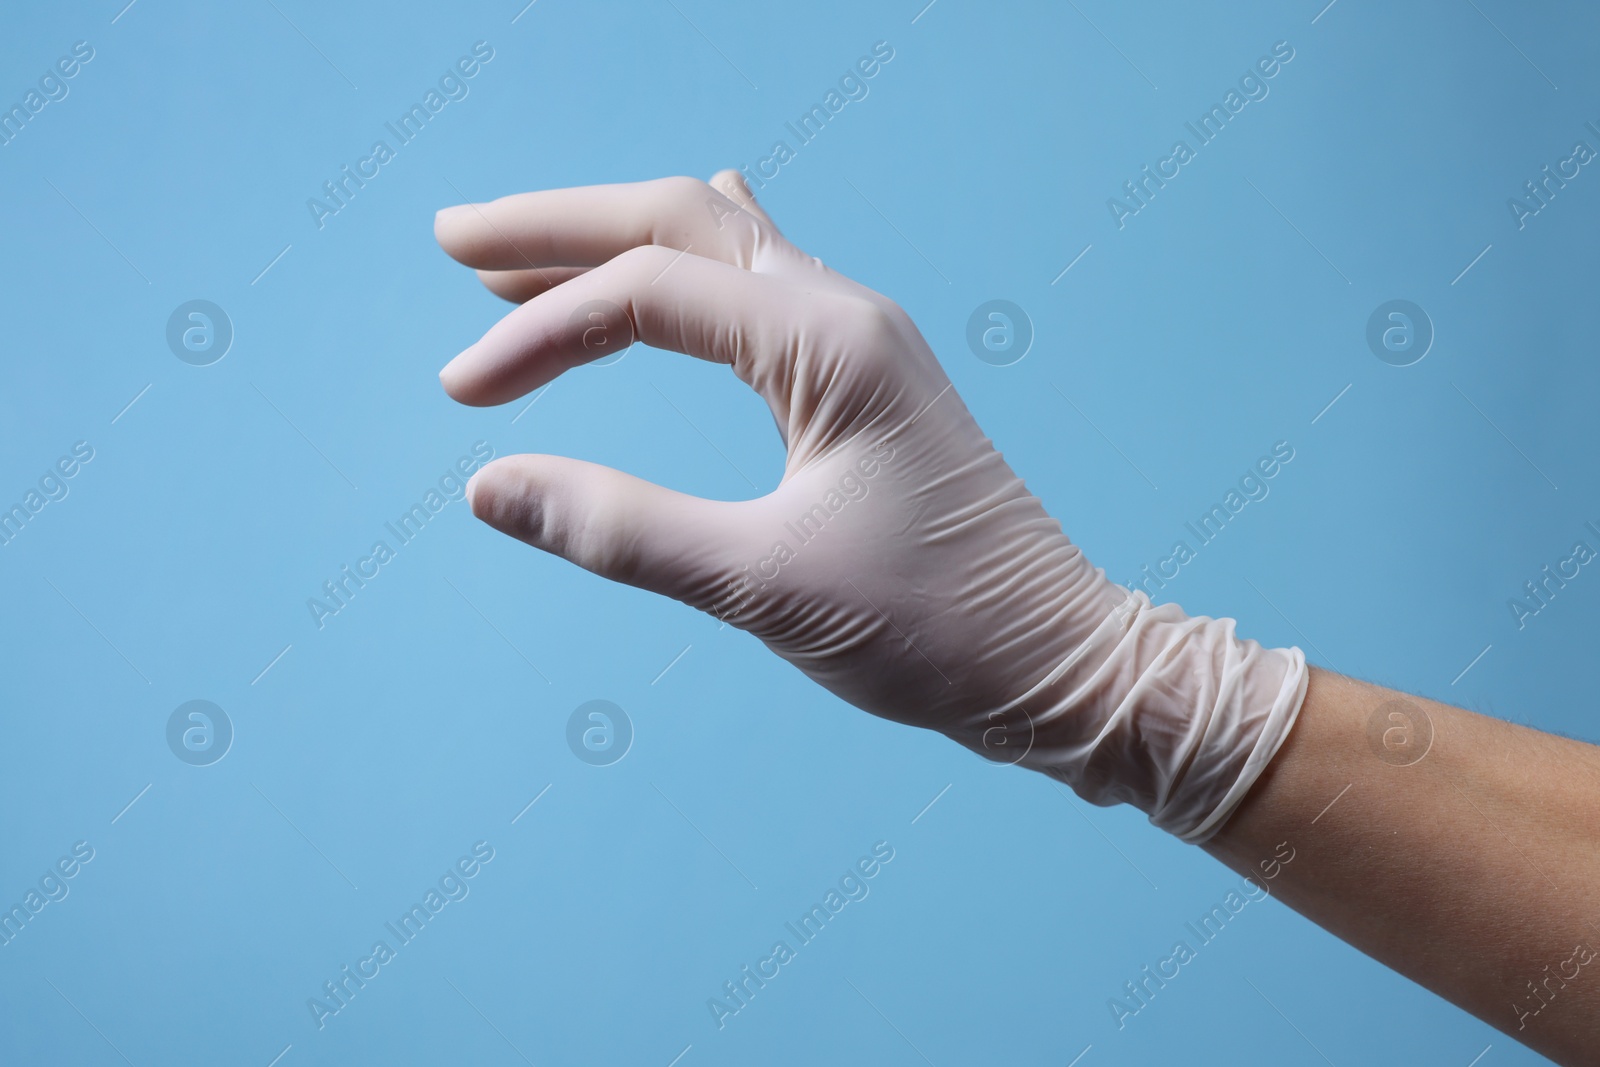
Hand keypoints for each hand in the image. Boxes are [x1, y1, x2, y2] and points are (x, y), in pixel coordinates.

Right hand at [434, 171, 1304, 840]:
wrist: (1063, 662)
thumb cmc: (938, 631)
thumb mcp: (766, 587)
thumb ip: (624, 531)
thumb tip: (490, 487)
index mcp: (827, 344)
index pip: (646, 294)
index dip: (540, 336)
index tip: (462, 399)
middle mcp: (845, 315)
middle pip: (677, 222)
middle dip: (559, 226)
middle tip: (452, 238)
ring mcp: (860, 343)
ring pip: (717, 247)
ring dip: (615, 245)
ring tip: (517, 261)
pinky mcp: (863, 385)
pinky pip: (755, 290)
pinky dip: (679, 278)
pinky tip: (665, 273)